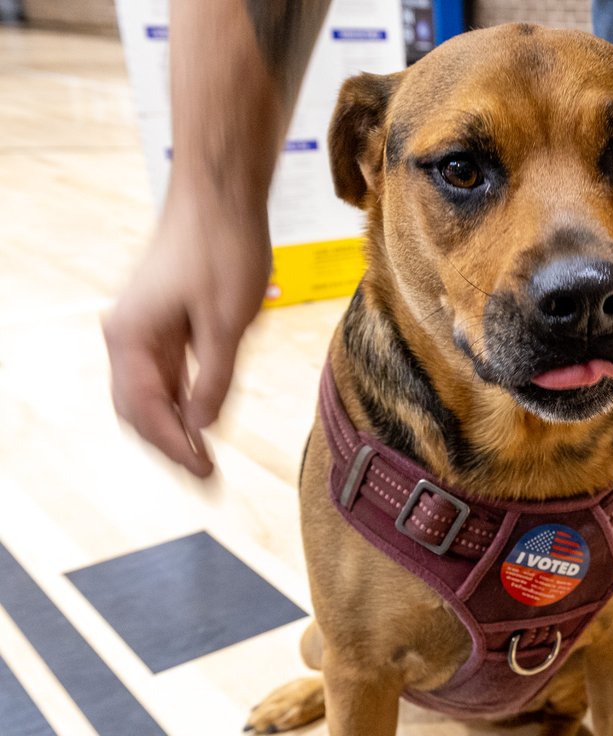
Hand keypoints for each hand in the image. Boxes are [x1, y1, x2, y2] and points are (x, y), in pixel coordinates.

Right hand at [103, 186, 270, 476]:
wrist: (222, 196)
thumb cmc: (224, 249)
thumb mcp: (228, 322)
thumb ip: (213, 378)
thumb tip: (201, 426)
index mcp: (130, 337)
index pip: (145, 411)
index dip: (175, 448)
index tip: (205, 474)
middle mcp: (127, 335)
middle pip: (139, 408)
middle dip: (169, 444)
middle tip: (205, 477)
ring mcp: (144, 328)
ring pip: (153, 392)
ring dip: (177, 424)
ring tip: (206, 457)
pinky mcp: (165, 319)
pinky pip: (168, 371)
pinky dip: (185, 397)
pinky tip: (208, 416)